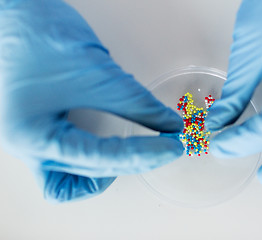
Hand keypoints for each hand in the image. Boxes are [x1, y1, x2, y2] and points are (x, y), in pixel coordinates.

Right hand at [0, 0, 182, 201]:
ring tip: (135, 153)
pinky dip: (89, 163)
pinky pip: (65, 165)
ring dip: (107, 171)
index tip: (173, 145)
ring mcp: (31, 142)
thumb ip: (135, 102)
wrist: (10, 13)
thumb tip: (167, 123)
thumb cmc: (38, 33)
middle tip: (165, 145)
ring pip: (72, 181)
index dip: (145, 153)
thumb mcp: (96, 72)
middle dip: (133, 160)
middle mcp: (28, 149)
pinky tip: (108, 148)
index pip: (102, 158)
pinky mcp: (40, 131)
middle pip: (90, 174)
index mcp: (34, 137)